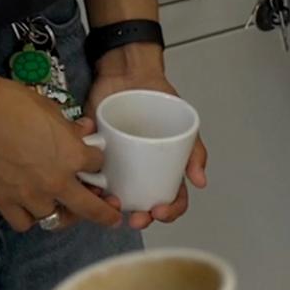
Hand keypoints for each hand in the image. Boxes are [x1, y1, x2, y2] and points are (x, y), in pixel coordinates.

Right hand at [0, 77, 119, 230]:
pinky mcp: (3, 201)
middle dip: (104, 213)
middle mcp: (55, 181)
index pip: (97, 165)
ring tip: (61, 204)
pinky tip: (30, 207)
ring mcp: (29, 195)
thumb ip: (69, 128)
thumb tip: (80, 131)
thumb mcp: (51, 110)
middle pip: (89, 207)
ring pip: (55, 218)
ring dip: (61, 211)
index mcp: (72, 156)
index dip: (96, 159)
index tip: (92, 158)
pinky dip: (29, 217)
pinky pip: (24, 223)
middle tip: (112, 217)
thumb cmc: (11, 103)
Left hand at [88, 66, 207, 230]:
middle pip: (143, 204)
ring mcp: (117, 166)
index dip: (169, 211)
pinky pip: (89, 178)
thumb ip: (194, 150)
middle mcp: (141, 171)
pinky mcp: (93, 157)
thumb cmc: (158, 96)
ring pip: (115, 196)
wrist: (127, 73)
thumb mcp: (183, 123)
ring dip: (111, 208)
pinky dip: (88, 187)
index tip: (159, 211)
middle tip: (135, 217)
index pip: (171, 198)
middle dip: (140, 217)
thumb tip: (200, 181)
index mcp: (164, 167)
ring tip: (110, 204)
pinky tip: (89, 190)